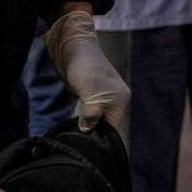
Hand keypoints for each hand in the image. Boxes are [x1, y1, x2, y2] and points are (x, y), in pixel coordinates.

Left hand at [45, 10, 129, 131]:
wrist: (72, 46)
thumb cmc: (85, 67)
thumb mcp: (90, 93)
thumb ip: (91, 114)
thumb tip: (87, 131)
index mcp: (120, 99)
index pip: (113, 127)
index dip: (100, 137)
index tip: (86, 144)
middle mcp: (113, 99)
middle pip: (105, 124)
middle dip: (92, 132)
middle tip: (78, 140)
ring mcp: (100, 96)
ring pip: (95, 119)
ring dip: (85, 126)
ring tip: (74, 134)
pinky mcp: (88, 94)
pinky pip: (87, 112)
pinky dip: (81, 119)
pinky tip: (73, 124)